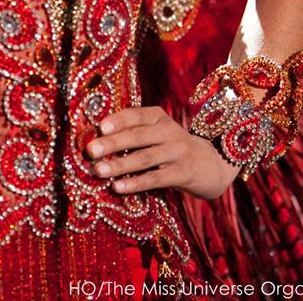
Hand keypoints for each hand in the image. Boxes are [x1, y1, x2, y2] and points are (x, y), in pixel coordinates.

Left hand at [85, 105, 241, 200]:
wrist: (212, 164)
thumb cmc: (172, 148)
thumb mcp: (157, 133)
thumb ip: (134, 132)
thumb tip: (97, 139)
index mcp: (159, 117)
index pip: (136, 114)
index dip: (118, 120)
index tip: (99, 127)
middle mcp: (170, 131)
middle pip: (138, 136)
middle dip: (112, 143)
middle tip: (90, 150)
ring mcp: (178, 152)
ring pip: (145, 158)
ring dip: (119, 165)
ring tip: (98, 170)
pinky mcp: (183, 173)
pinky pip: (155, 178)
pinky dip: (135, 183)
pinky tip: (118, 187)